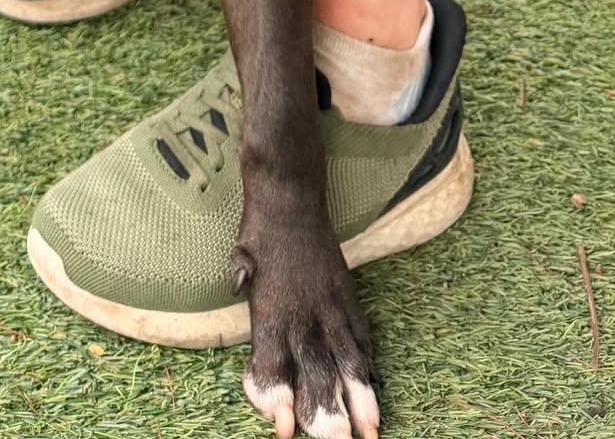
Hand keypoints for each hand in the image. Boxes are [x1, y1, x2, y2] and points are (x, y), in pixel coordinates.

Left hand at [236, 212, 379, 438]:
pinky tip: (373, 386)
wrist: (289, 200)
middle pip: (316, 372)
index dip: (278, 399)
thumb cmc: (257, 237)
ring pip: (346, 361)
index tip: (283, 430)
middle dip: (326, 412)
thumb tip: (250, 323)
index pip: (273, 366)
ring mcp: (329, 307)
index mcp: (269, 313)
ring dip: (359, 399)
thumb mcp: (241, 272)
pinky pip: (360, 336)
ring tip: (370, 431)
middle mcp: (302, 316)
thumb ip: (248, 304)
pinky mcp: (347, 296)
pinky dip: (367, 364)